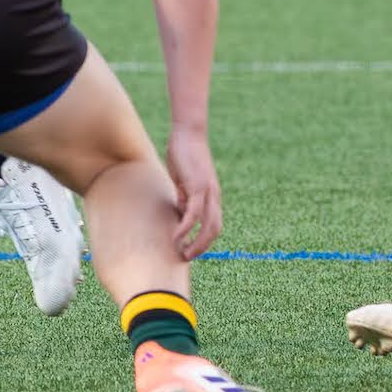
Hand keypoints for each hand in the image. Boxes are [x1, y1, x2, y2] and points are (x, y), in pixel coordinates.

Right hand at [164, 129, 223, 259]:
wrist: (188, 134)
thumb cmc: (184, 155)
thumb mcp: (184, 182)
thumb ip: (184, 197)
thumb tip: (181, 213)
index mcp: (212, 196)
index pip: (214, 224)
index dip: (204, 240)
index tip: (190, 250)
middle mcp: (214, 196)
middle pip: (215, 230)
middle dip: (202, 247)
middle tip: (186, 257)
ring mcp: (208, 192)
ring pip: (209, 225)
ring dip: (196, 243)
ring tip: (182, 253)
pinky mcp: (198, 187)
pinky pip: (194, 213)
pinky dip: (186, 228)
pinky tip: (176, 237)